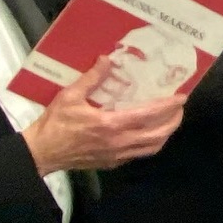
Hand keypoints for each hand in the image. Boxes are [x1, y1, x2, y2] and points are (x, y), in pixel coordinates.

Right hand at [22, 58, 185, 174]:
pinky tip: (149, 134)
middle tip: (179, 108)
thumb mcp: (70, 96)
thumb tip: (107, 59)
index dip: (168, 106)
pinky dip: (150, 144)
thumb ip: (91, 78)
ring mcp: (118, 155)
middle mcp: (119, 142)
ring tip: (169, 121)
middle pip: (159, 134)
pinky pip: (139, 154)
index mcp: (111, 125)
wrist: (41, 153)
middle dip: (174, 121)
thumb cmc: (55, 124)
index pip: (149, 115)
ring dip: (165, 134)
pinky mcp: (113, 163)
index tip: (181, 97)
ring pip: (152, 147)